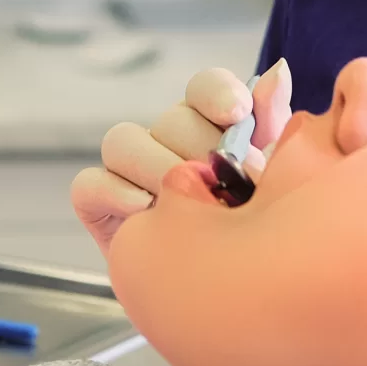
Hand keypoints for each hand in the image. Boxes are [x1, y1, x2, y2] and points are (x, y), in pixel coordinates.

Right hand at [72, 60, 292, 254]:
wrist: (223, 294)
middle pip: (170, 119)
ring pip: (123, 141)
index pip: (204, 88)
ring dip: (155, 166)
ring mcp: (128, 169)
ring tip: (183, 197)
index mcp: (209, 124)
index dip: (217, 93)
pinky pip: (90, 184)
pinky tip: (145, 210)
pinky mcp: (98, 203)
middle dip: (198, 148)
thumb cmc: (251, 228)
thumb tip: (276, 72)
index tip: (237, 113)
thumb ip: (273, 123)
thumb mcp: (274, 178)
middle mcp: (165, 138)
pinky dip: (114, 192)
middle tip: (226, 184)